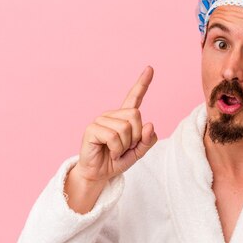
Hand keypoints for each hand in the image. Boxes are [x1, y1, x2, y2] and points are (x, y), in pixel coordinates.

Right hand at [72, 66, 157, 184]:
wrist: (99, 174)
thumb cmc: (117, 160)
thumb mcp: (138, 152)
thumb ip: (148, 140)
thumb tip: (150, 124)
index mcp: (124, 117)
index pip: (134, 97)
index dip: (143, 83)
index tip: (150, 68)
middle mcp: (112, 115)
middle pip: (135, 115)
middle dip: (136, 136)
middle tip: (126, 147)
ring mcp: (101, 120)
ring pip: (125, 127)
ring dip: (125, 145)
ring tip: (116, 150)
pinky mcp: (92, 128)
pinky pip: (114, 136)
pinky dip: (116, 149)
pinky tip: (110, 152)